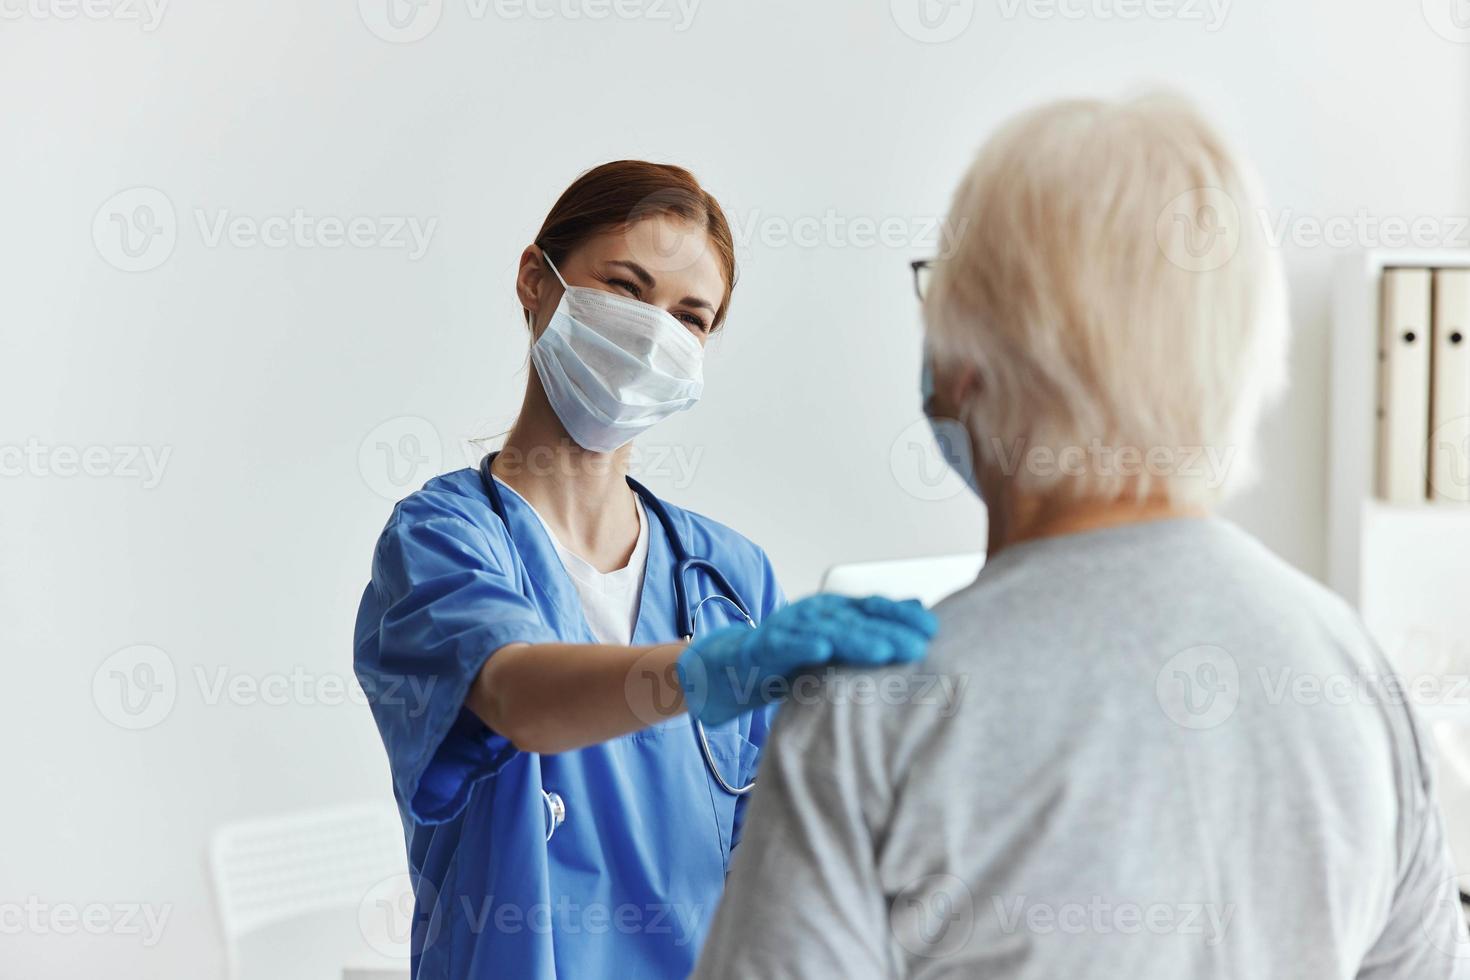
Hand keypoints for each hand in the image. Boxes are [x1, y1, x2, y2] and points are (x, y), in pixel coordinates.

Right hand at [676, 594, 938, 725]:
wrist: (728, 670)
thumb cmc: (788, 661)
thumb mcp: (836, 648)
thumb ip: (873, 631)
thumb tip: (921, 610)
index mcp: (832, 613)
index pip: (872, 608)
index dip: (901, 616)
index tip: (934, 629)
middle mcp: (812, 614)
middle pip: (856, 620)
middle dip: (889, 631)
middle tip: (920, 645)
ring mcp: (785, 629)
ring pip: (824, 631)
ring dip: (855, 639)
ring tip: (884, 650)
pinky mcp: (760, 648)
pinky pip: (782, 645)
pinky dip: (801, 645)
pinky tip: (821, 650)